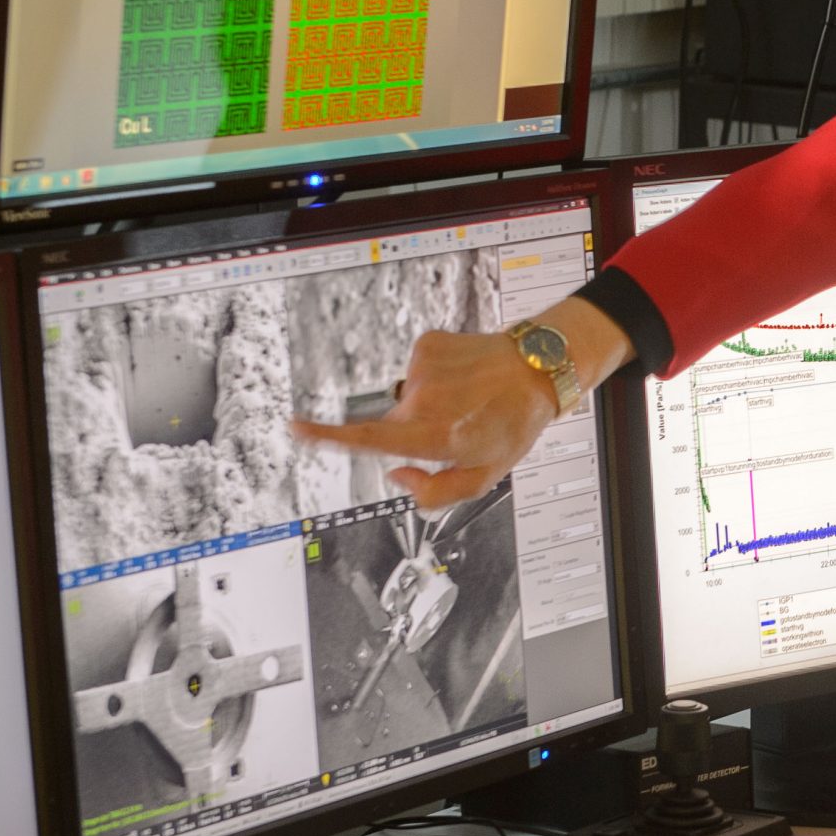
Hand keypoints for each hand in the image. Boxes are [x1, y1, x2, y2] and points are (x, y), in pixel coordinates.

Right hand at [289, 327, 558, 508]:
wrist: (539, 367)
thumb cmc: (513, 423)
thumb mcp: (483, 477)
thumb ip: (434, 492)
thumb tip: (396, 475)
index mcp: (435, 435)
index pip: (368, 440)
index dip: (326, 437)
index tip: (296, 429)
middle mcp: (424, 400)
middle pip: (392, 424)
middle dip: (413, 432)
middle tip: (458, 427)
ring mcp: (424, 368)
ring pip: (407, 398)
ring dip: (430, 403)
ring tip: (467, 400)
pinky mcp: (428, 344)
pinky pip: (417, 371)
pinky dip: (436, 377)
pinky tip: (464, 378)